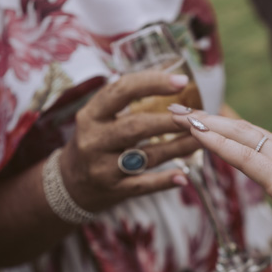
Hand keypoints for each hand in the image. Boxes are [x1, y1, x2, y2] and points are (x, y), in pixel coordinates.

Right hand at [59, 71, 199, 211]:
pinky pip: (143, 185)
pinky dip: (164, 181)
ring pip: (147, 156)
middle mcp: (94, 140)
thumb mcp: (98, 117)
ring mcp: (103, 167)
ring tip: (202, 139)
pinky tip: (184, 176)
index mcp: (92, 115)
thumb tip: (171, 81)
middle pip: (136, 126)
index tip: (182, 81)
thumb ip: (125, 102)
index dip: (152, 83)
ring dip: (178, 147)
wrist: (69, 183)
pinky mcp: (113, 190)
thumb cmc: (95, 141)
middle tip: (199, 116)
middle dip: (171, 121)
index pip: (121, 92)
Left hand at [170, 110, 271, 228]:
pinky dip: (219, 144)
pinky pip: (245, 158)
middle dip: (209, 122)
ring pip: (238, 140)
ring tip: (178, 115)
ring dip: (205, 128)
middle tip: (180, 109)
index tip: (207, 120)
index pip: (257, 143)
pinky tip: (198, 133)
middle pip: (242, 134)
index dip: (230, 130)